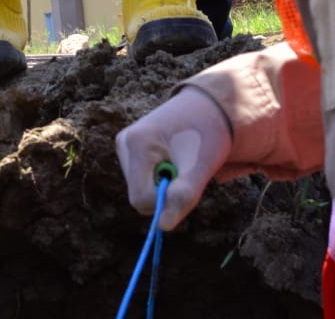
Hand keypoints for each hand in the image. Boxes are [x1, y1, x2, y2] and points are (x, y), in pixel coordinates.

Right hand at [116, 86, 234, 231]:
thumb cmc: (208, 136)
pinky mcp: (129, 147)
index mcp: (136, 142)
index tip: (186, 186)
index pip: (140, 198)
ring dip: (162, 185)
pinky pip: (141, 178)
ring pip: (139, 188)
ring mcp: (124, 143)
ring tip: (180, 162)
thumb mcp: (199, 167)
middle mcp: (124, 141)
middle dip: (164, 192)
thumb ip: (182, 196)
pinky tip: (172, 159)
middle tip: (186, 171)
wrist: (210, 106)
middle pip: (138, 194)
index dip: (164, 202)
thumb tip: (162, 227)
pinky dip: (159, 177)